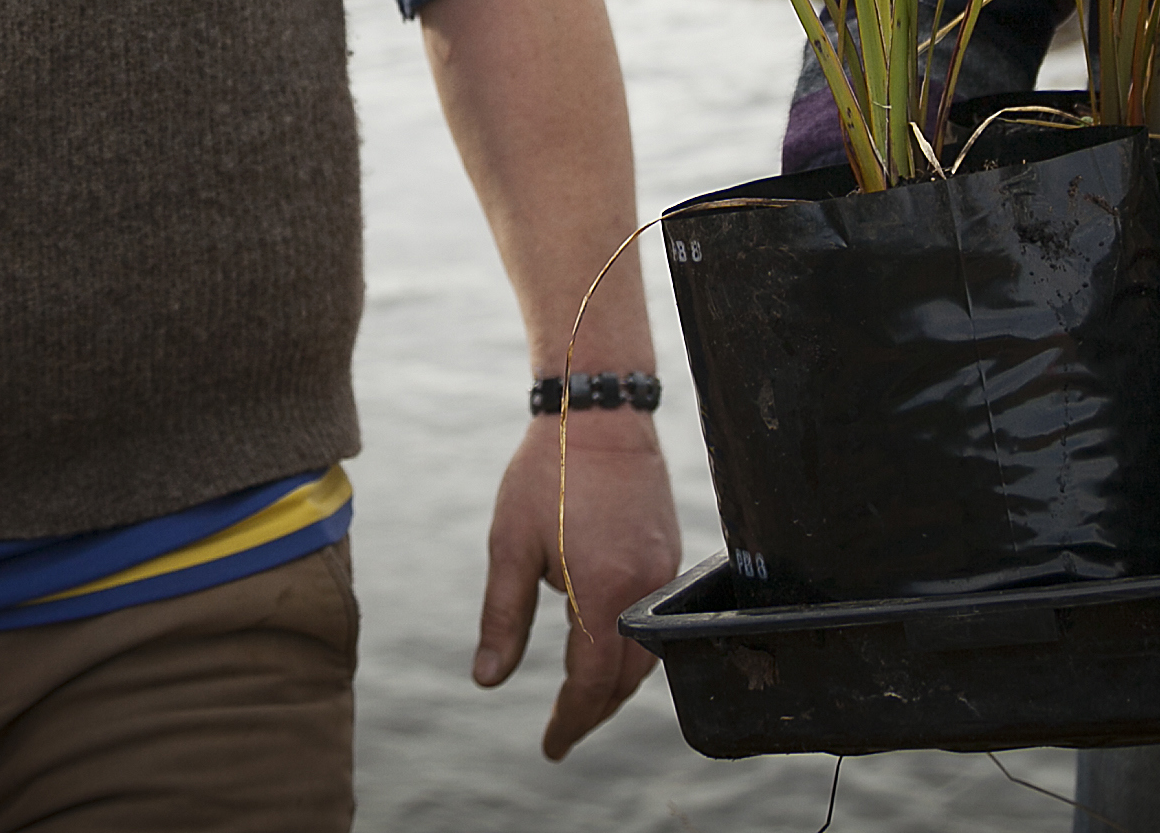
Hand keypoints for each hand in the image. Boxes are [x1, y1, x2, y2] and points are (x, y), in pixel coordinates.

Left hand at [471, 418, 682, 759]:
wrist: (600, 411)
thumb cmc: (547, 474)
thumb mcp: (510, 545)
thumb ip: (502, 618)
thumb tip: (487, 680)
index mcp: (604, 588)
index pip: (592, 682)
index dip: (571, 720)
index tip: (550, 746)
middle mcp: (646, 585)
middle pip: (628, 677)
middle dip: (596, 711)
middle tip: (565, 731)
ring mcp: (666, 568)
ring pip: (649, 652)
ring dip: (617, 683)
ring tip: (584, 700)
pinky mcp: (672, 551)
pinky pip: (658, 619)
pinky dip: (634, 647)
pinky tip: (608, 647)